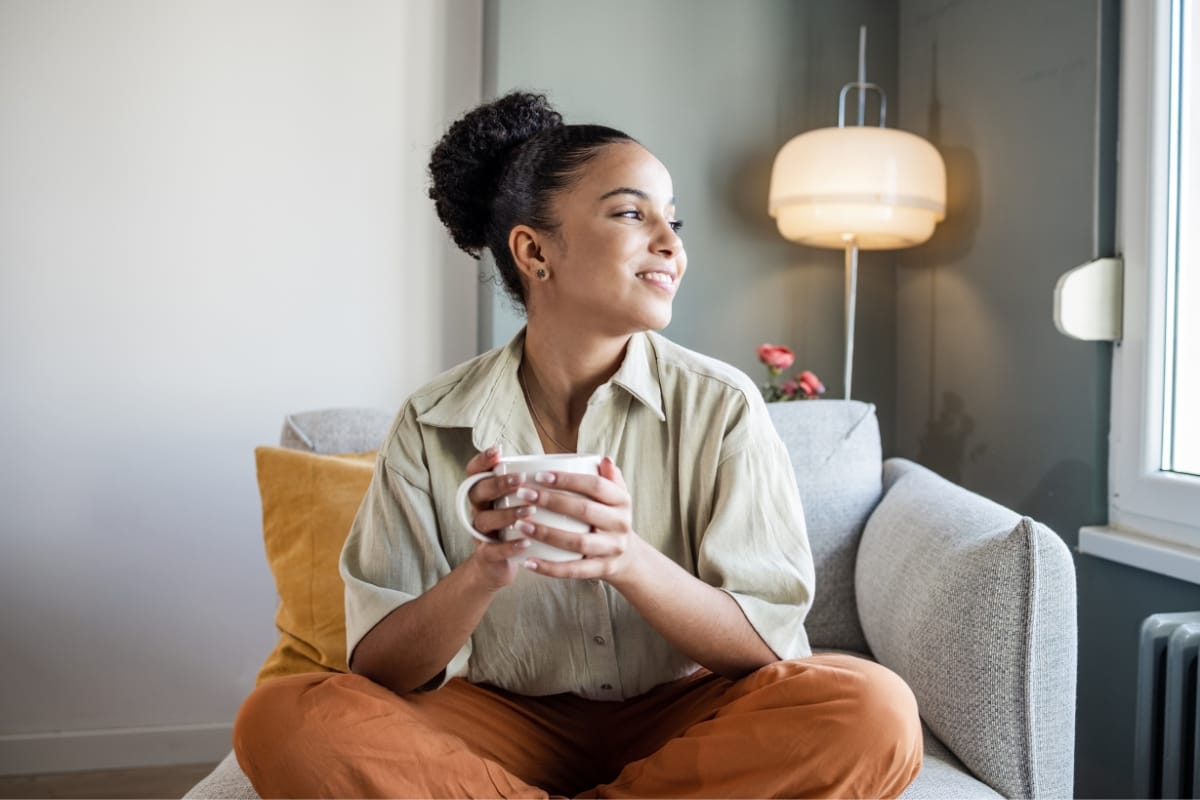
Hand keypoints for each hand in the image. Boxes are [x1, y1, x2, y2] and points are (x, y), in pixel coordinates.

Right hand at [463, 447, 534, 589]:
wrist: (501, 565)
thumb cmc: (520, 526)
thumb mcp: (524, 502)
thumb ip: (540, 483)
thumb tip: (582, 462)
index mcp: (487, 493)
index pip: (476, 471)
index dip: (482, 460)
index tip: (498, 451)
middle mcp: (480, 509)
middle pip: (477, 491)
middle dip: (498, 484)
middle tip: (521, 480)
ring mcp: (481, 532)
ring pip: (484, 519)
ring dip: (506, 514)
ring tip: (529, 511)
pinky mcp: (486, 555)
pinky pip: (491, 550)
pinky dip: (508, 547)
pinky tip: (525, 542)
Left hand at [516, 457, 644, 583]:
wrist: (628, 557)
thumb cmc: (610, 517)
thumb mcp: (616, 496)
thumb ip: (608, 477)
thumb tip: (603, 459)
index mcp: (622, 500)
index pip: (596, 486)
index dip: (568, 480)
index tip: (539, 475)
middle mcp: (621, 524)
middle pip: (585, 510)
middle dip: (551, 501)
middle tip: (523, 494)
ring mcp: (612, 549)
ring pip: (578, 542)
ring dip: (546, 533)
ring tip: (520, 525)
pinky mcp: (602, 569)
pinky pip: (574, 571)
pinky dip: (550, 568)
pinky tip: (528, 562)